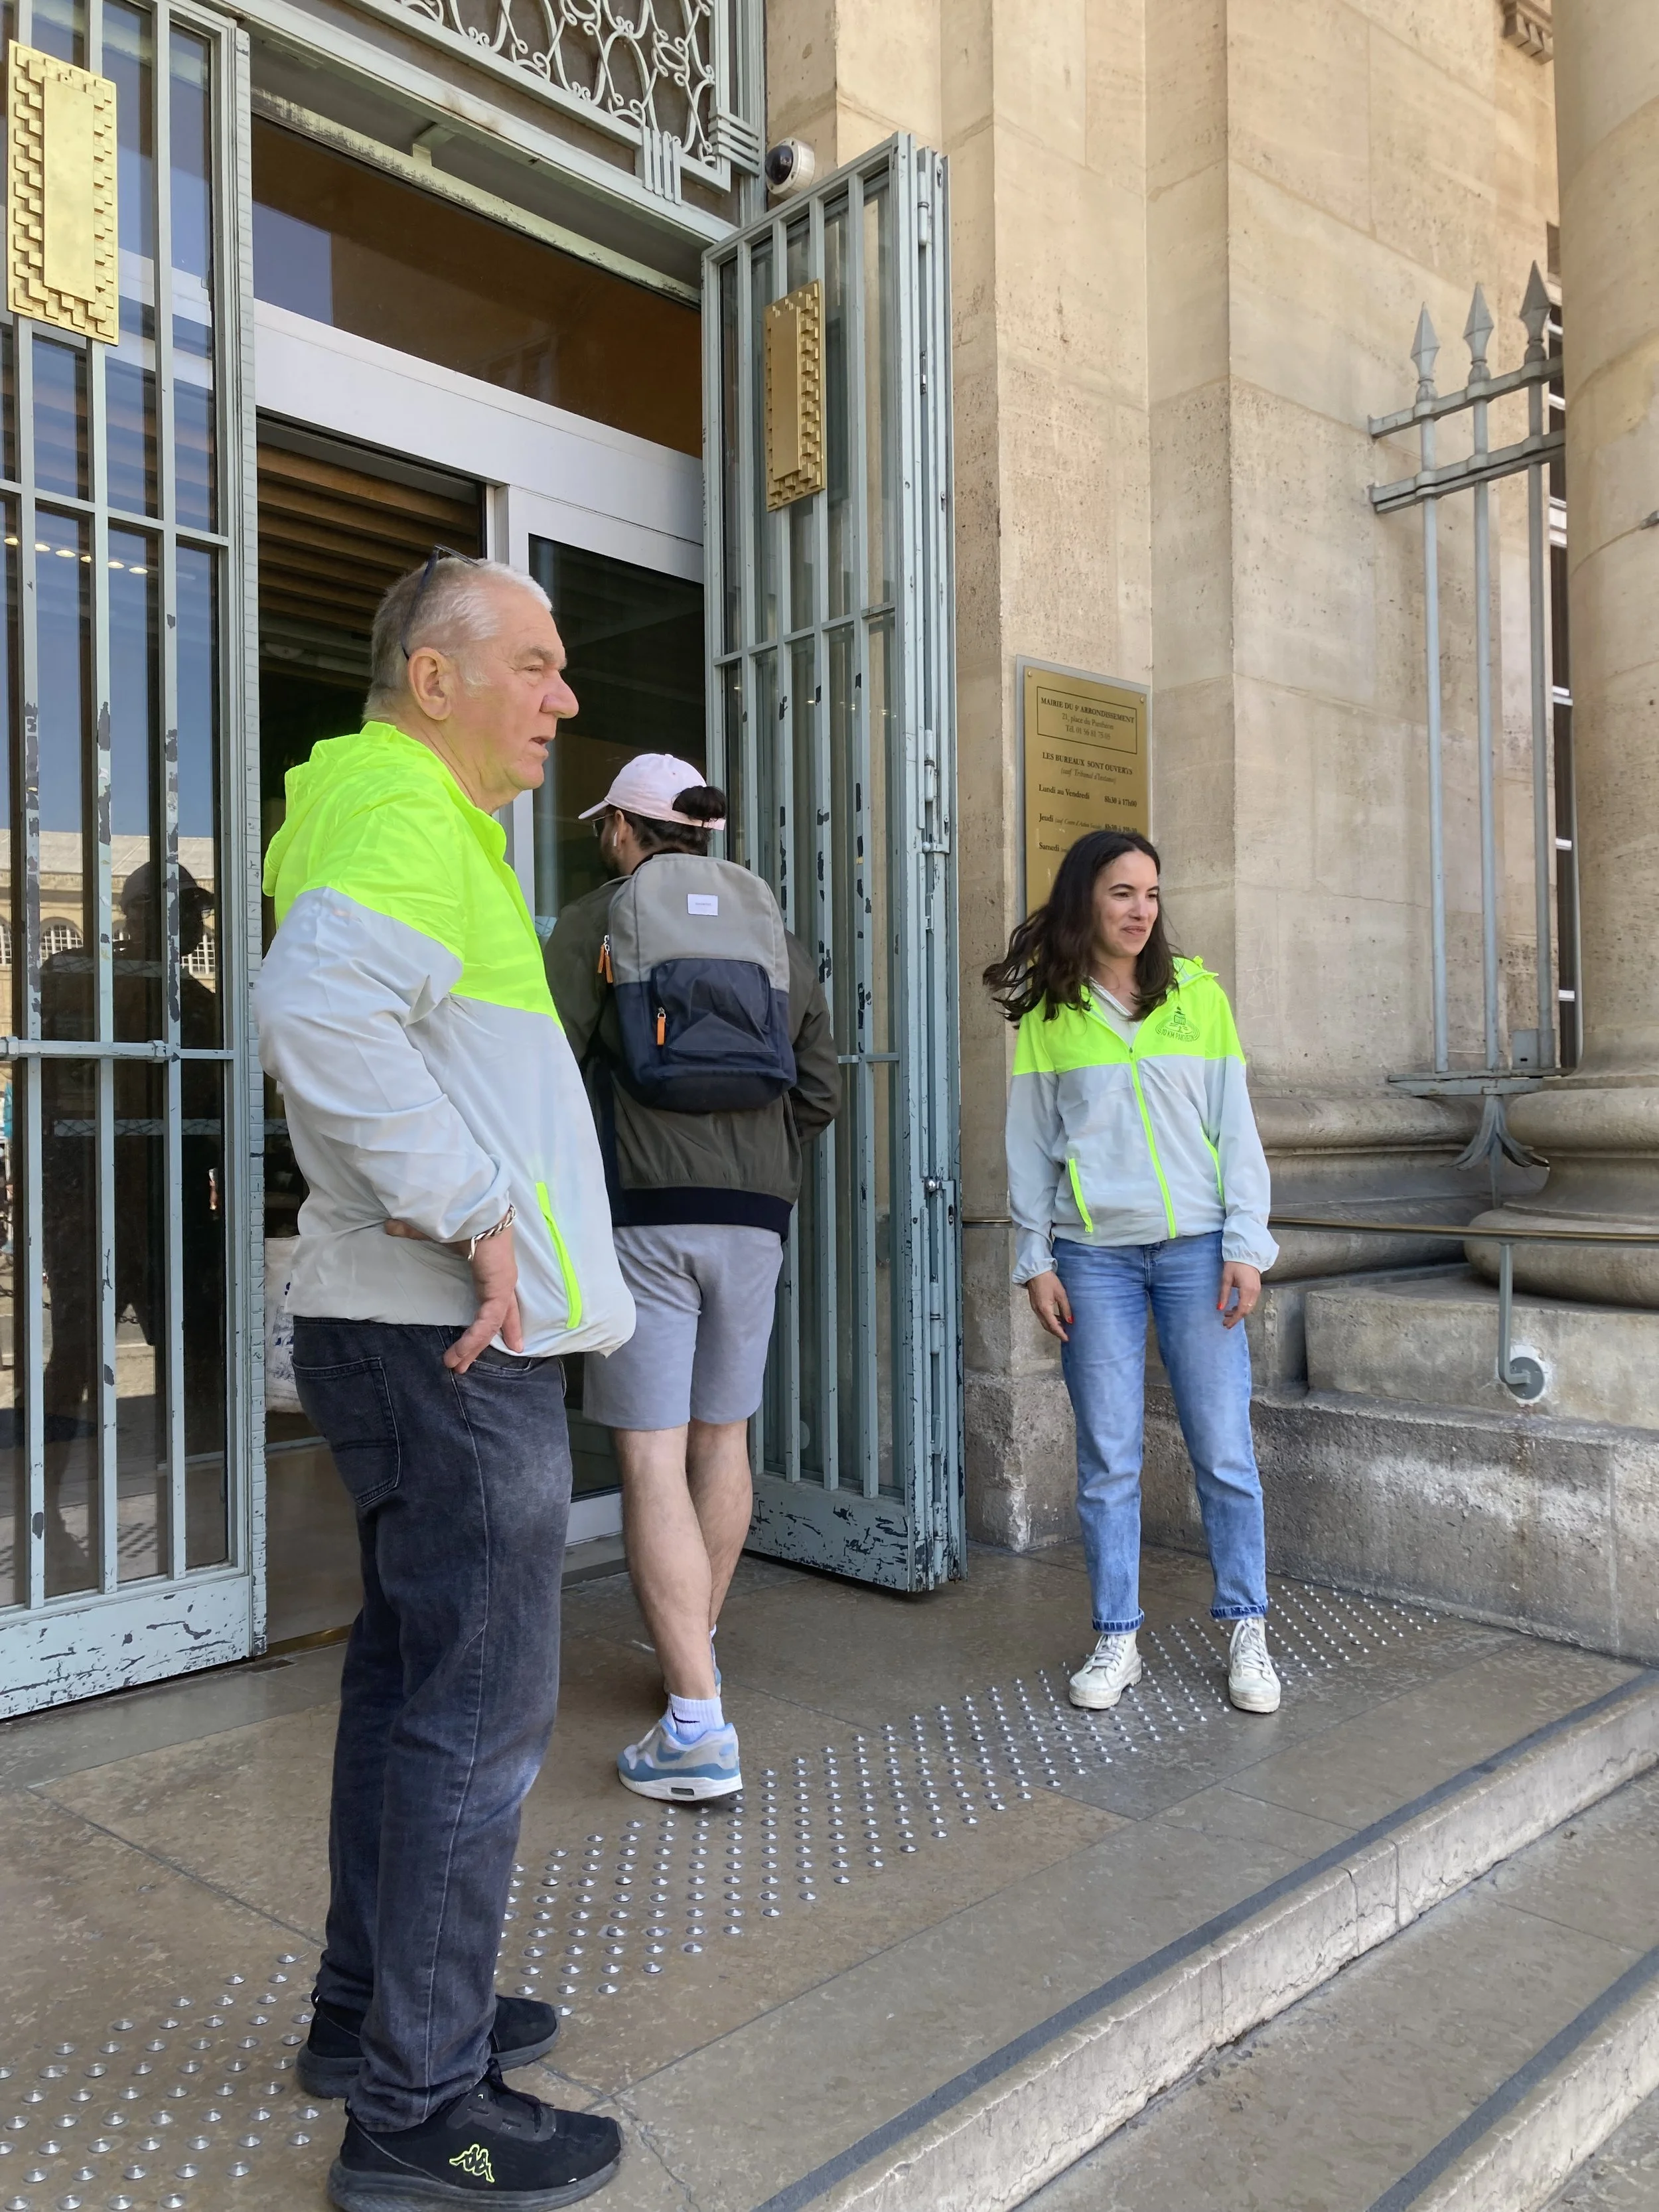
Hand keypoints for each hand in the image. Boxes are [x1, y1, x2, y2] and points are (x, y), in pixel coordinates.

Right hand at [385, 1217, 523, 1370]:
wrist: (475, 1204)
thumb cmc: (460, 1213)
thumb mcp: (435, 1232)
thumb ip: (413, 1231)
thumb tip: (390, 1226)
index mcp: (493, 1269)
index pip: (500, 1301)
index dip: (504, 1322)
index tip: (509, 1342)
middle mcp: (502, 1280)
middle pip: (496, 1320)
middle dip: (481, 1344)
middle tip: (464, 1366)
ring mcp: (504, 1285)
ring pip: (490, 1325)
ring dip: (473, 1347)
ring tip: (455, 1365)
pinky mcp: (500, 1288)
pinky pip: (487, 1321)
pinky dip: (475, 1337)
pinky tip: (463, 1352)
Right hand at [1025, 1270, 1072, 1341]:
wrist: (1035, 1271)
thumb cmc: (1049, 1280)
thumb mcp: (1060, 1293)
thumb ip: (1066, 1308)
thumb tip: (1070, 1321)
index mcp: (1044, 1309)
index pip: (1053, 1326)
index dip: (1061, 1333)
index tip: (1067, 1339)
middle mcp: (1038, 1311)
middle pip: (1047, 1326)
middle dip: (1056, 1332)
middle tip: (1066, 1335)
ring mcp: (1035, 1308)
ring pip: (1044, 1322)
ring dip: (1053, 1327)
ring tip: (1063, 1327)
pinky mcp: (1034, 1305)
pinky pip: (1042, 1317)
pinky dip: (1049, 1321)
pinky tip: (1057, 1318)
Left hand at [1218, 1261, 1260, 1328]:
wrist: (1247, 1253)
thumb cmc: (1234, 1264)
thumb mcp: (1226, 1279)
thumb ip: (1224, 1294)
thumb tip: (1219, 1309)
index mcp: (1247, 1290)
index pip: (1241, 1310)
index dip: (1234, 1319)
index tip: (1225, 1325)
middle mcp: (1254, 1292)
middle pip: (1246, 1311)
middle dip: (1236, 1317)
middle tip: (1224, 1321)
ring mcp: (1257, 1290)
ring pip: (1249, 1307)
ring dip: (1239, 1312)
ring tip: (1227, 1313)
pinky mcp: (1257, 1288)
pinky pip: (1251, 1302)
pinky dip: (1243, 1307)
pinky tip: (1235, 1306)